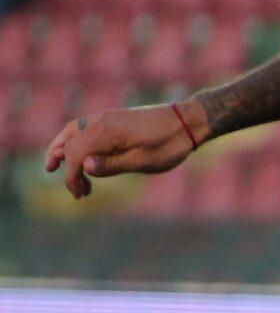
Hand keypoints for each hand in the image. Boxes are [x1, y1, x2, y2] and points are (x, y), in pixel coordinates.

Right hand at [44, 101, 204, 198]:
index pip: (76, 154)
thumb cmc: (169, 144)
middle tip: (73, 189)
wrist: (189, 121)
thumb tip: (85, 166)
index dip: (72, 176)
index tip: (79, 194)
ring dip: (65, 150)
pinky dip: (77, 142)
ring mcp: (107, 118)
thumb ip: (113, 164)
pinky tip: (83, 156)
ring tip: (57, 167)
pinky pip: (86, 128)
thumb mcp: (143, 161)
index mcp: (106, 131)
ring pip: (73, 132)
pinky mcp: (114, 119)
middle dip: (66, 166)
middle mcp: (101, 121)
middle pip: (70, 142)